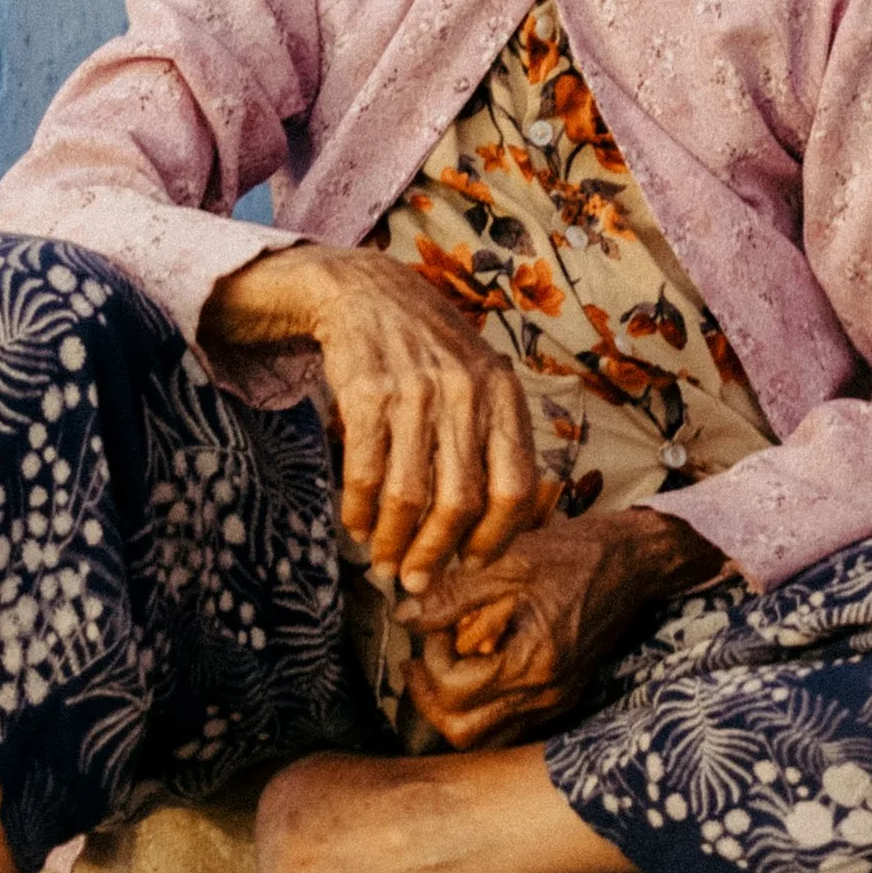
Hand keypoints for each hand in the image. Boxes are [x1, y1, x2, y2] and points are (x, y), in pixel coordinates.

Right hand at [201, 245, 546, 590]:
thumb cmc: (430, 354)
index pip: (516, 489)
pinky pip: (366, 473)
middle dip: (435, 554)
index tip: (471, 562)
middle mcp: (466, 392)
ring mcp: (416, 391)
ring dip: (393, 542)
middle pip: (460, 503)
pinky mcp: (367, 391)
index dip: (496, 538)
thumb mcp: (480, 382)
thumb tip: (493, 532)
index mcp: (504, 395)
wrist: (367, 292)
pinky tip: (356, 525)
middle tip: (416, 580)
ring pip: (410, 496)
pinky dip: (359, 511)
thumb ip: (493, 442)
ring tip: (383, 561)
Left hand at [399, 509, 724, 750]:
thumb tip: (406, 617)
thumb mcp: (507, 561)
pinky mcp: (562, 697)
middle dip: (431, 698)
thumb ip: (452, 594)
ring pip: (486, 739)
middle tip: (421, 661)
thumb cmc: (572, 555)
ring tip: (443, 668)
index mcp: (531, 663)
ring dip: (454, 710)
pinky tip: (477, 671)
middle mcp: (545, 695)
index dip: (430, 660)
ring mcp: (556, 701)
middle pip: (464, 732)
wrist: (633, 562)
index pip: (454, 692)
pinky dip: (483, 709)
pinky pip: (509, 726)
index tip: (432, 627)